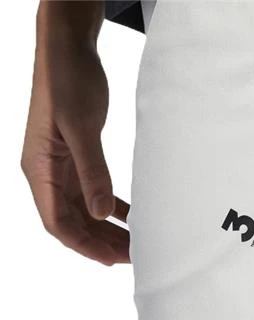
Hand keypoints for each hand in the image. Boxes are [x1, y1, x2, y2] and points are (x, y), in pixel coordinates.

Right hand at [21, 2, 129, 264]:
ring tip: (136, 244)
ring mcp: (62, 167)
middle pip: (73, 222)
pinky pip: (94, 193)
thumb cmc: (67, 80)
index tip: (112, 260)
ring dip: (108, 229)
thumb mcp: (81, 127)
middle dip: (101, 242)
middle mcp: (47, 173)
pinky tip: (133, 218)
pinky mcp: (78, 159)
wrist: (68, 48)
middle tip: (134, 257)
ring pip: (85, 211)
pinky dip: (112, 209)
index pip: (57, 222)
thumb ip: (92, 171)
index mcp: (39, 169)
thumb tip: (101, 214)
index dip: (84, 245)